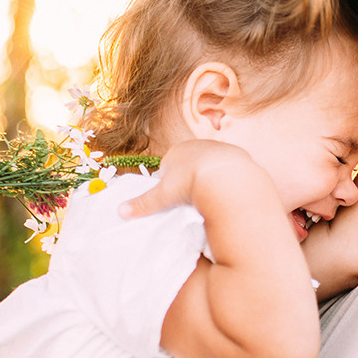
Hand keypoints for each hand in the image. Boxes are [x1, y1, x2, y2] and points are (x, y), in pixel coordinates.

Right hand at [118, 137, 268, 220]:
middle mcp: (196, 145)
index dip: (170, 184)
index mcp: (177, 152)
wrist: (226, 176)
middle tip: (192, 201)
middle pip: (190, 166)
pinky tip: (226, 192)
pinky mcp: (236, 156)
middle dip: (190, 181)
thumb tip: (121, 212)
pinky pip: (227, 170)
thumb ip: (143, 203)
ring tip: (210, 198)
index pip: (169, 168)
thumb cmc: (190, 183)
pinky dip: (225, 180)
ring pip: (209, 167)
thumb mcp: (163, 196)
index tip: (175, 200)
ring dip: (209, 180)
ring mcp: (217, 149)